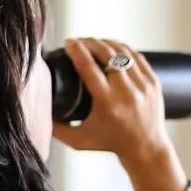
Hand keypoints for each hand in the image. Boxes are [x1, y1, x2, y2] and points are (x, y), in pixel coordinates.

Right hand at [51, 38, 186, 190]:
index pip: (88, 66)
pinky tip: (112, 46)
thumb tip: (37, 112)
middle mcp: (126, 91)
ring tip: (93, 42)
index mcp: (107, 102)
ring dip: (105, 42)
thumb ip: (56, 128)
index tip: (68, 42)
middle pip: (105, 53)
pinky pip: (136, 56)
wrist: (145, 149)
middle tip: (78, 41)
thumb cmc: (111, 144)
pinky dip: (122, 48)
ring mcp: (142, 85)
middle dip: (89, 42)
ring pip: (122, 51)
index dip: (77, 50)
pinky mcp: (153, 82)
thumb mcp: (78, 140)